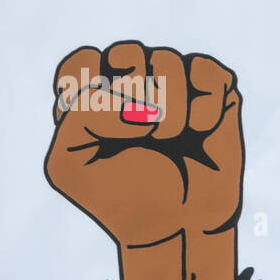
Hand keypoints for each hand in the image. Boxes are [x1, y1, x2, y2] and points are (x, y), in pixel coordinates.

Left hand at [44, 42, 242, 279]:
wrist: (177, 226)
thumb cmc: (121, 197)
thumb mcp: (68, 165)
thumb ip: (76, 116)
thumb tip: (133, 97)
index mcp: (91, 97)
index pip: (83, 62)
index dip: (92, 89)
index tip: (99, 129)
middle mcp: (130, 84)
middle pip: (126, 53)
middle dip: (133, 97)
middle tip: (140, 134)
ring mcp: (172, 85)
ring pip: (167, 60)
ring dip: (169, 108)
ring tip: (169, 140)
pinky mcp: (210, 91)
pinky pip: (204, 71)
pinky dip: (203, 105)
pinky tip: (198, 131)